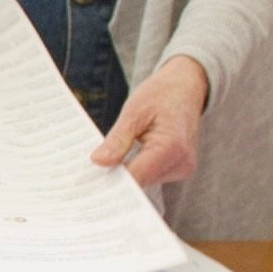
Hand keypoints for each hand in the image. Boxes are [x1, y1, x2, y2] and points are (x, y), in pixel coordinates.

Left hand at [90, 55, 210, 191]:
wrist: (186, 88)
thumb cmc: (160, 95)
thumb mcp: (133, 111)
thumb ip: (117, 140)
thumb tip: (98, 162)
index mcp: (171, 147)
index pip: (136, 177)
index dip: (110, 182)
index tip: (87, 183)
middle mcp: (181, 163)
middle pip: (140, 182)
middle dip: (114, 179)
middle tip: (86, 175)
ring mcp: (182, 168)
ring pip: (144, 181)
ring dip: (124, 175)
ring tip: (102, 165)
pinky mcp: (179, 169)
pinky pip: (151, 176)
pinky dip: (135, 170)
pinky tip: (118, 164)